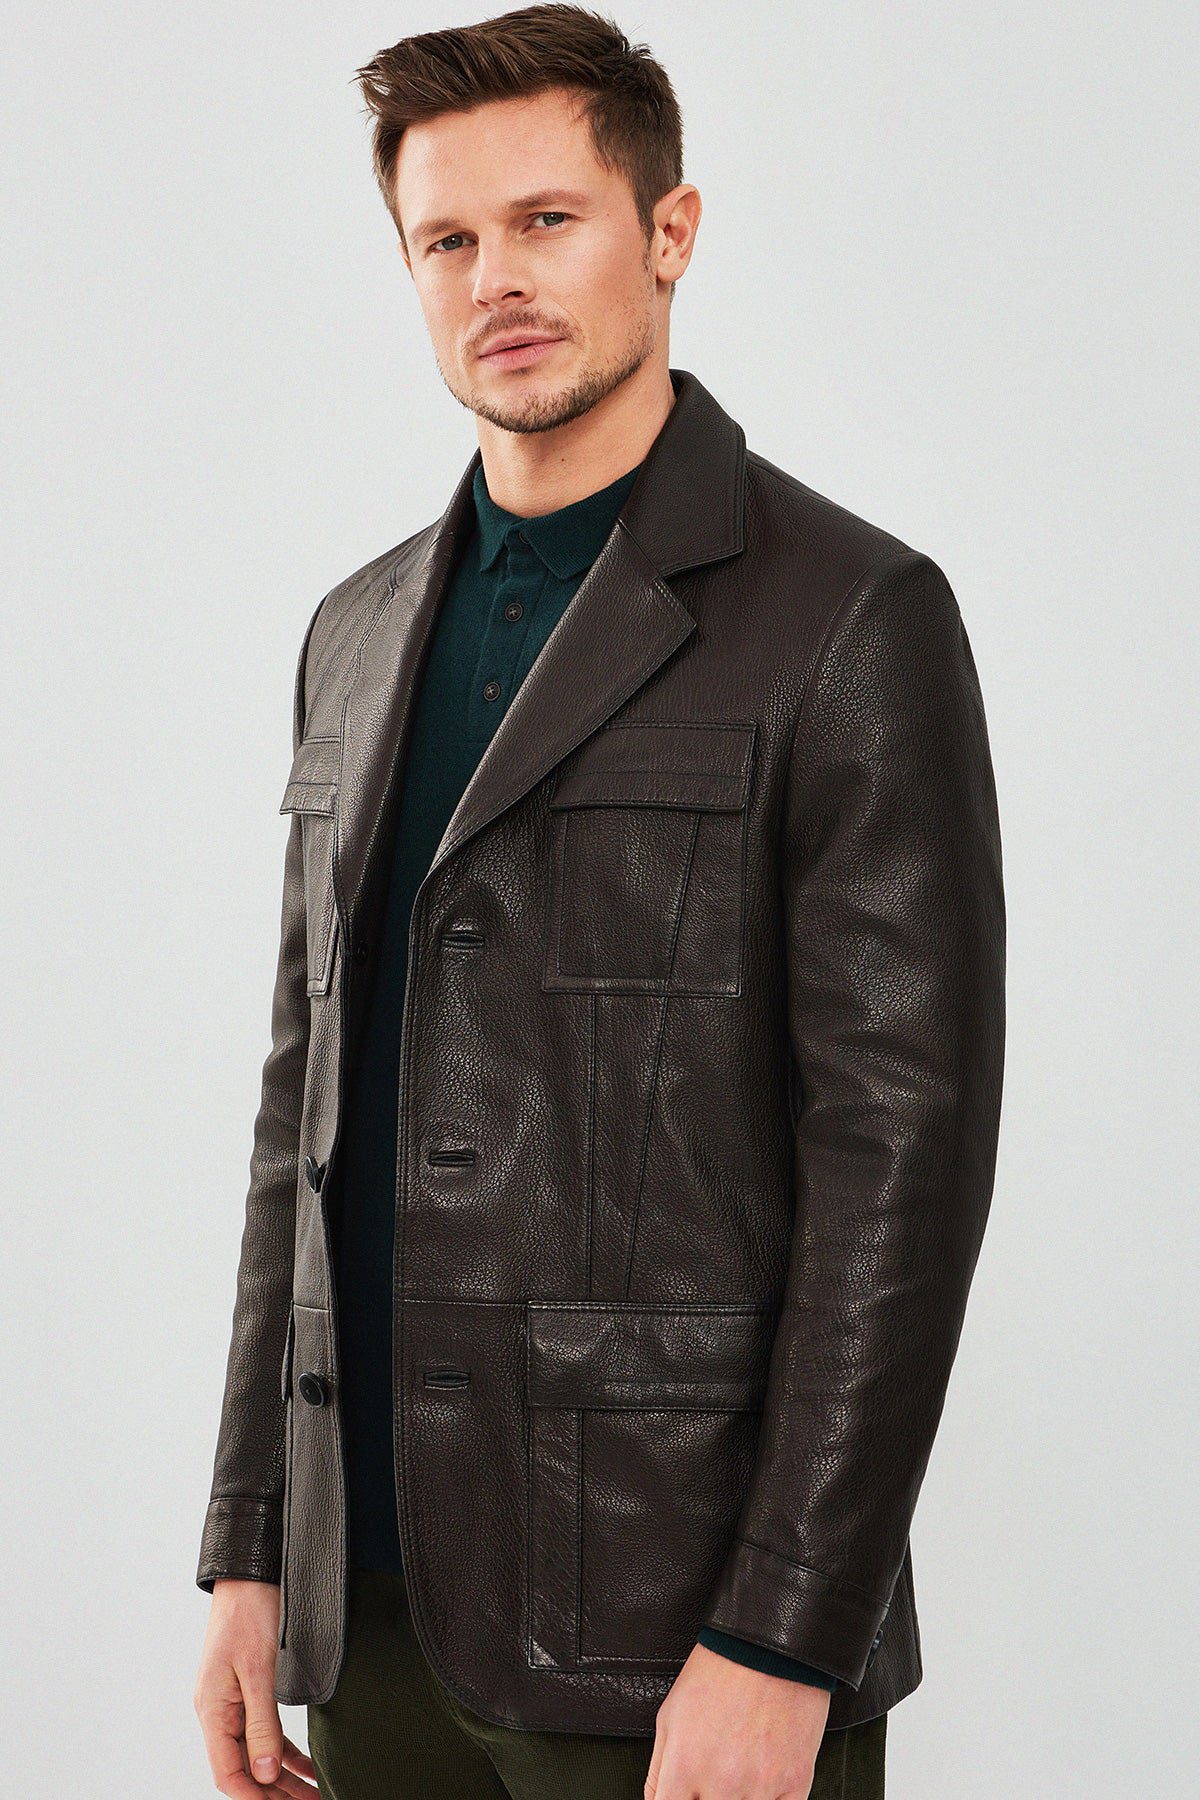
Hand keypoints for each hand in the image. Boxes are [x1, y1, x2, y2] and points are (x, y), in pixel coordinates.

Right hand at [194, 1579, 320, 1796]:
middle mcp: (219, 1712)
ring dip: (283, 1778)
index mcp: (212, 1710)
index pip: (228, 1773)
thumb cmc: (251, 1612)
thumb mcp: (259, 1670)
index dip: (254, 1797)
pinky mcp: (249, 1691)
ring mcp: (233, 1703)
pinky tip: (307, 1768)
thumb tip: (264, 1774)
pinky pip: (265, 1733)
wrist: (251, 1572)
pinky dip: (286, 1753)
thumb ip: (261, 1724)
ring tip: (313, 1796)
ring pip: (257, 1755)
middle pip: (243, 1769)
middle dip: (274, 1794)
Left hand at [646, 1640, 831, 1798]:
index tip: (685, 1799)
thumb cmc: (719, 1672)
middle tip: (713, 1784)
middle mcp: (721, 1783)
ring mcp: (760, 1786)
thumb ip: (658, 1771)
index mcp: (684, 1766)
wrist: (771, 1647)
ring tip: (739, 1777)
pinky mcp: (795, 1783)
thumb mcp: (670, 1714)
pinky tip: (764, 1786)